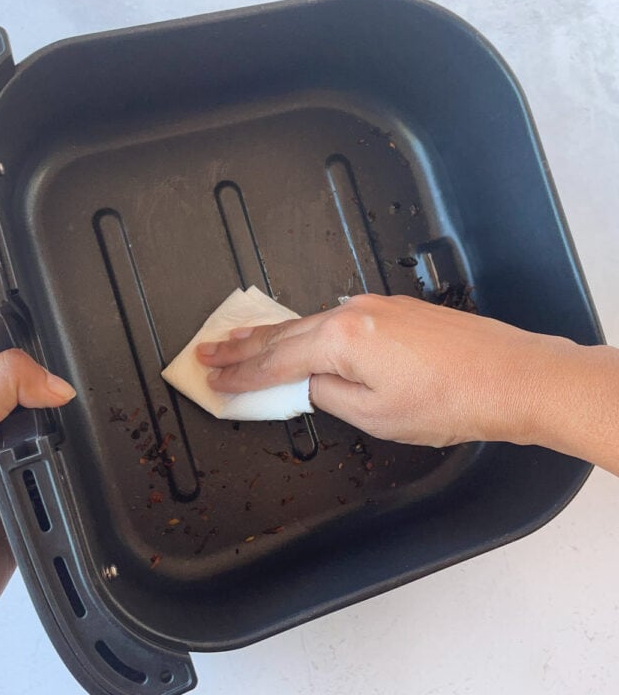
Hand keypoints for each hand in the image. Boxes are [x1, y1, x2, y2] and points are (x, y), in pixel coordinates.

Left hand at [0, 334, 75, 693]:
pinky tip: (79, 449)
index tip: (50, 326)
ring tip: (69, 421)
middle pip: (34, 366)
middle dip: (56, 370)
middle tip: (62, 387)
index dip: (19, 323)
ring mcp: (16, 439)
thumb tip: (57, 383)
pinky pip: (71, 446)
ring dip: (71, 412)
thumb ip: (0, 387)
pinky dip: (81, 447)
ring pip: (57, 406)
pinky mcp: (39, 468)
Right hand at [196, 293, 577, 448]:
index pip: (276, 361)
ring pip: (308, 321)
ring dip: (271, 334)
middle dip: (242, 345)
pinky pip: (335, 317)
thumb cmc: (449, 401)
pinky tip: (295, 334)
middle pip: (284, 333)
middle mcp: (353, 311)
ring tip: (237, 339)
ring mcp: (375, 305)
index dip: (241, 373)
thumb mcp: (375, 415)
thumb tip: (310, 383)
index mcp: (341, 339)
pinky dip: (306, 329)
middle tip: (207, 350)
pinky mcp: (394, 309)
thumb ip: (329, 394)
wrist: (512, 376)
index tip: (212, 376)